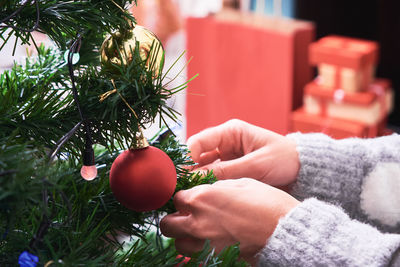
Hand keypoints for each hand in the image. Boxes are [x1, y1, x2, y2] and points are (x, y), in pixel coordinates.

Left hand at [160, 178, 299, 264]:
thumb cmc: (267, 204)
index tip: (190, 200)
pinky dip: (196, 253)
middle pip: (168, 224)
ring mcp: (205, 244)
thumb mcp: (241, 182)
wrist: (285, 231)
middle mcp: (198, 222)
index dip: (184, 199)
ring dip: (183, 237)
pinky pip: (194, 259)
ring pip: (178, 244)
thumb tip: (208, 190)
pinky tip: (207, 245)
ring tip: (196, 233)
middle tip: (186, 218)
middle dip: (175, 219)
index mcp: (202, 198)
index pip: (177, 198)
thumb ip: (217, 186)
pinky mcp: (214, 259)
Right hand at [187, 119, 299, 186]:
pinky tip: (201, 196)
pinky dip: (206, 185)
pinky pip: (212, 177)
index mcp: (230, 132)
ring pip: (202, 168)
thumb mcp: (256, 165)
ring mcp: (226, 157)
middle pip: (196, 156)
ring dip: (195, 180)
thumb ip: (227, 172)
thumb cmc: (283, 159)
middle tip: (180, 188)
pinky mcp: (229, 171)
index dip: (187, 156)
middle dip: (188, 171)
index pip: (199, 141)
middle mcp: (224, 143)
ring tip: (188, 194)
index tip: (182, 174)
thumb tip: (198, 179)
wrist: (301, 170)